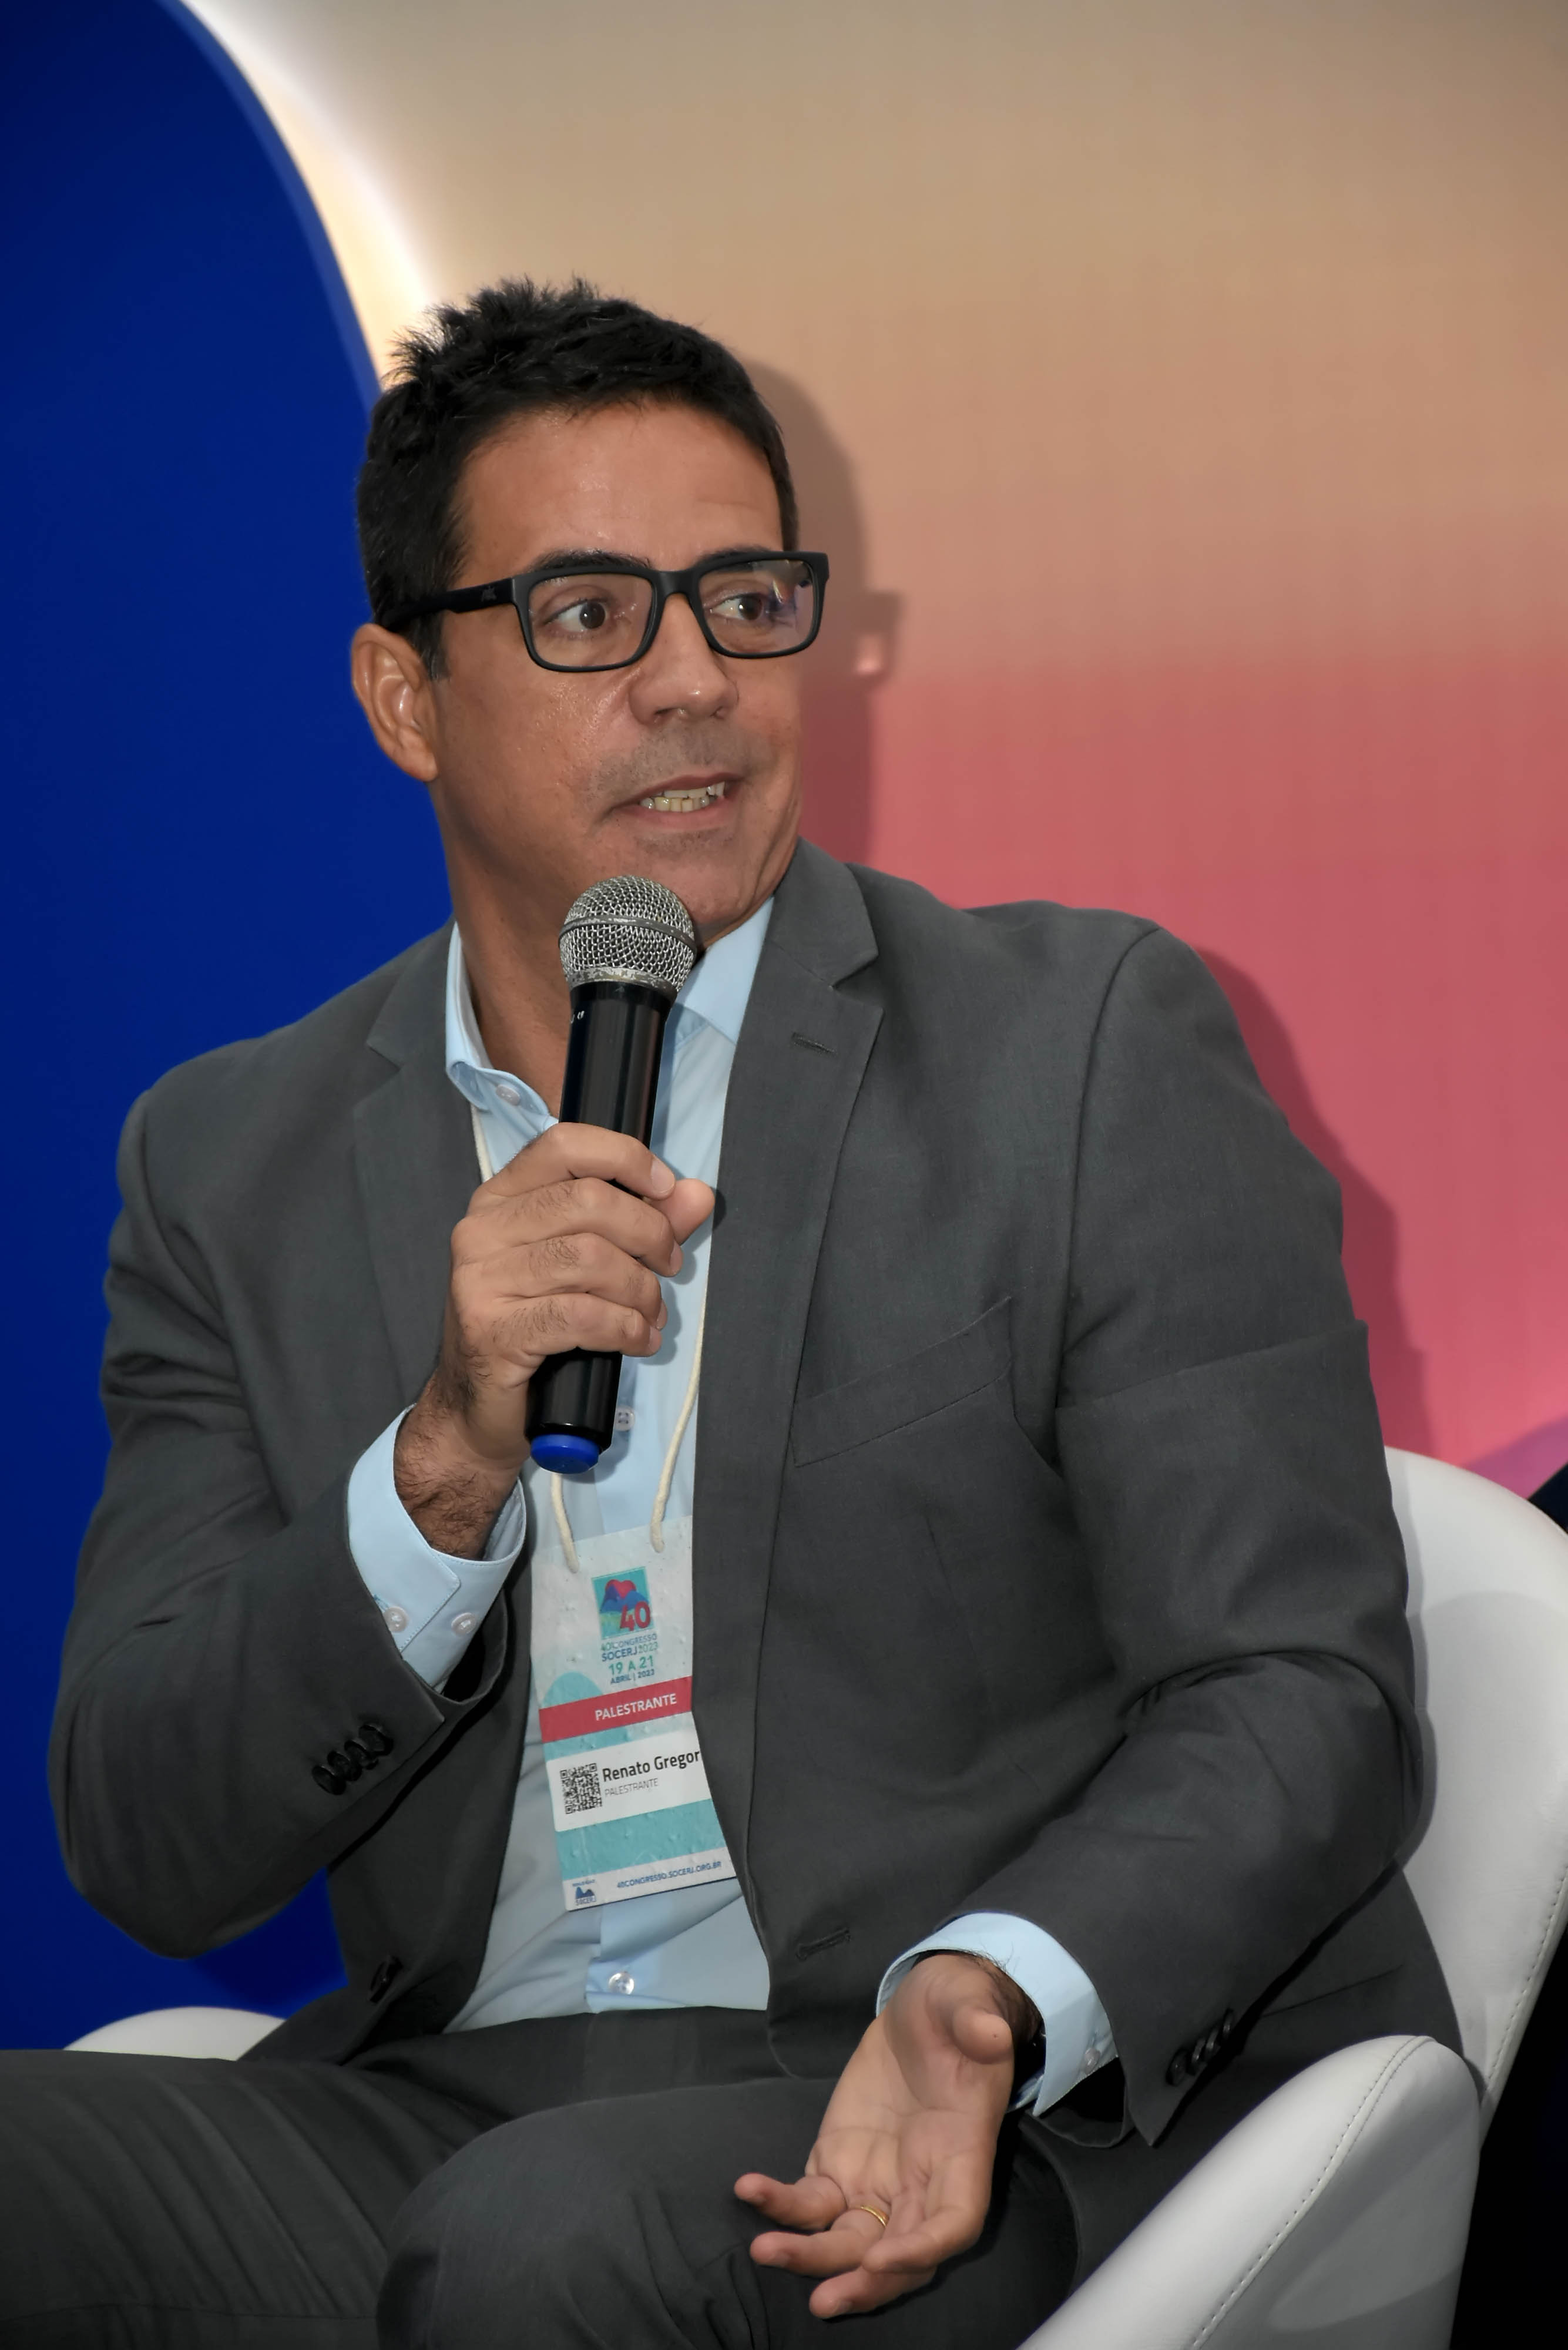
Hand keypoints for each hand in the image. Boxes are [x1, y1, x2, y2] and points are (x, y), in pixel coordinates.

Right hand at [394, 1124, 713, 1554]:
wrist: (477, 1410)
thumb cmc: (534, 1330)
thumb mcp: (587, 1268)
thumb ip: (641, 1226)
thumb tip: (696, 1195)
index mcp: (500, 1200)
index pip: (564, 1145)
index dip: (625, 1158)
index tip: (667, 1189)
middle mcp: (482, 1231)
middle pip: (588, 1201)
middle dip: (649, 1233)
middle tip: (668, 1267)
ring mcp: (480, 1280)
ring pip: (589, 1258)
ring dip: (640, 1288)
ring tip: (651, 1314)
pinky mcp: (492, 1330)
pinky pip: (581, 1314)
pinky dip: (625, 1326)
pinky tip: (638, 1339)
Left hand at [736, 1952, 1038, 2319]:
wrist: (923, 2010)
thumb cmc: (955, 2010)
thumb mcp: (968, 2003)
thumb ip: (977, 2021)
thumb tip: (988, 2032)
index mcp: (962, 2154)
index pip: (953, 2223)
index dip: (921, 2249)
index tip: (881, 2257)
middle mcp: (921, 2183)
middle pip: (896, 2252)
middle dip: (862, 2282)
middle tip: (823, 2298)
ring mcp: (876, 2180)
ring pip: (848, 2241)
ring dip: (812, 2258)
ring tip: (766, 2252)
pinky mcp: (838, 2164)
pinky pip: (810, 2201)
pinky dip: (780, 2205)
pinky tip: (749, 2189)